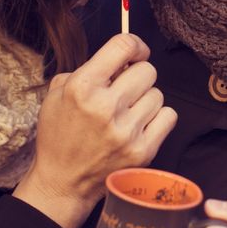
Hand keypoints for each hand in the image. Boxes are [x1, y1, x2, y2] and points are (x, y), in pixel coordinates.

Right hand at [13, 34, 176, 227]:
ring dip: (145, 99)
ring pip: (158, 94)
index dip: (135, 45)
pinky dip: (158, 118)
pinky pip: (168, 117)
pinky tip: (140, 124)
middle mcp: (105, 107)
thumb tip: (123, 59)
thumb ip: (88, 69)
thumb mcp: (58, 93)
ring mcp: (126, 131)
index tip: (135, 53)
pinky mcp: (142, 151)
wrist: (63, 182)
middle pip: (147, 70)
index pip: (124, 45)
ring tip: (127, 112)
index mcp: (81, 87)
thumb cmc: (60, 134)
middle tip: (125, 89)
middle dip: (138, 76)